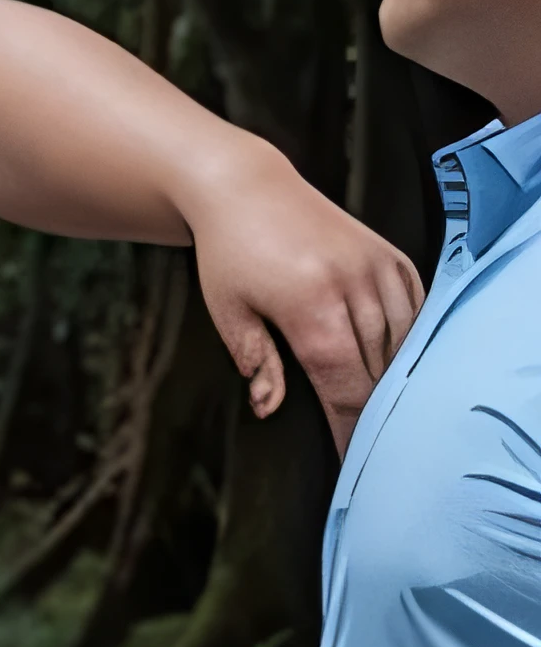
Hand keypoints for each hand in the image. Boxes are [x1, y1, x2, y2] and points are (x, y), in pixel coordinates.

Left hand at [185, 148, 422, 449]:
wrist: (246, 187)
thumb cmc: (230, 253)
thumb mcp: (229, 312)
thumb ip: (258, 362)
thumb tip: (269, 410)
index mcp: (309, 305)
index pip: (343, 384)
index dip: (350, 428)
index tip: (351, 459)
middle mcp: (352, 284)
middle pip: (379, 371)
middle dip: (377, 414)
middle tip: (374, 448)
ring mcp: (377, 267)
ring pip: (405, 343)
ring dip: (399, 381)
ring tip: (392, 415)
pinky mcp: (391, 256)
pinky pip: (416, 310)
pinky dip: (413, 341)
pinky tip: (403, 364)